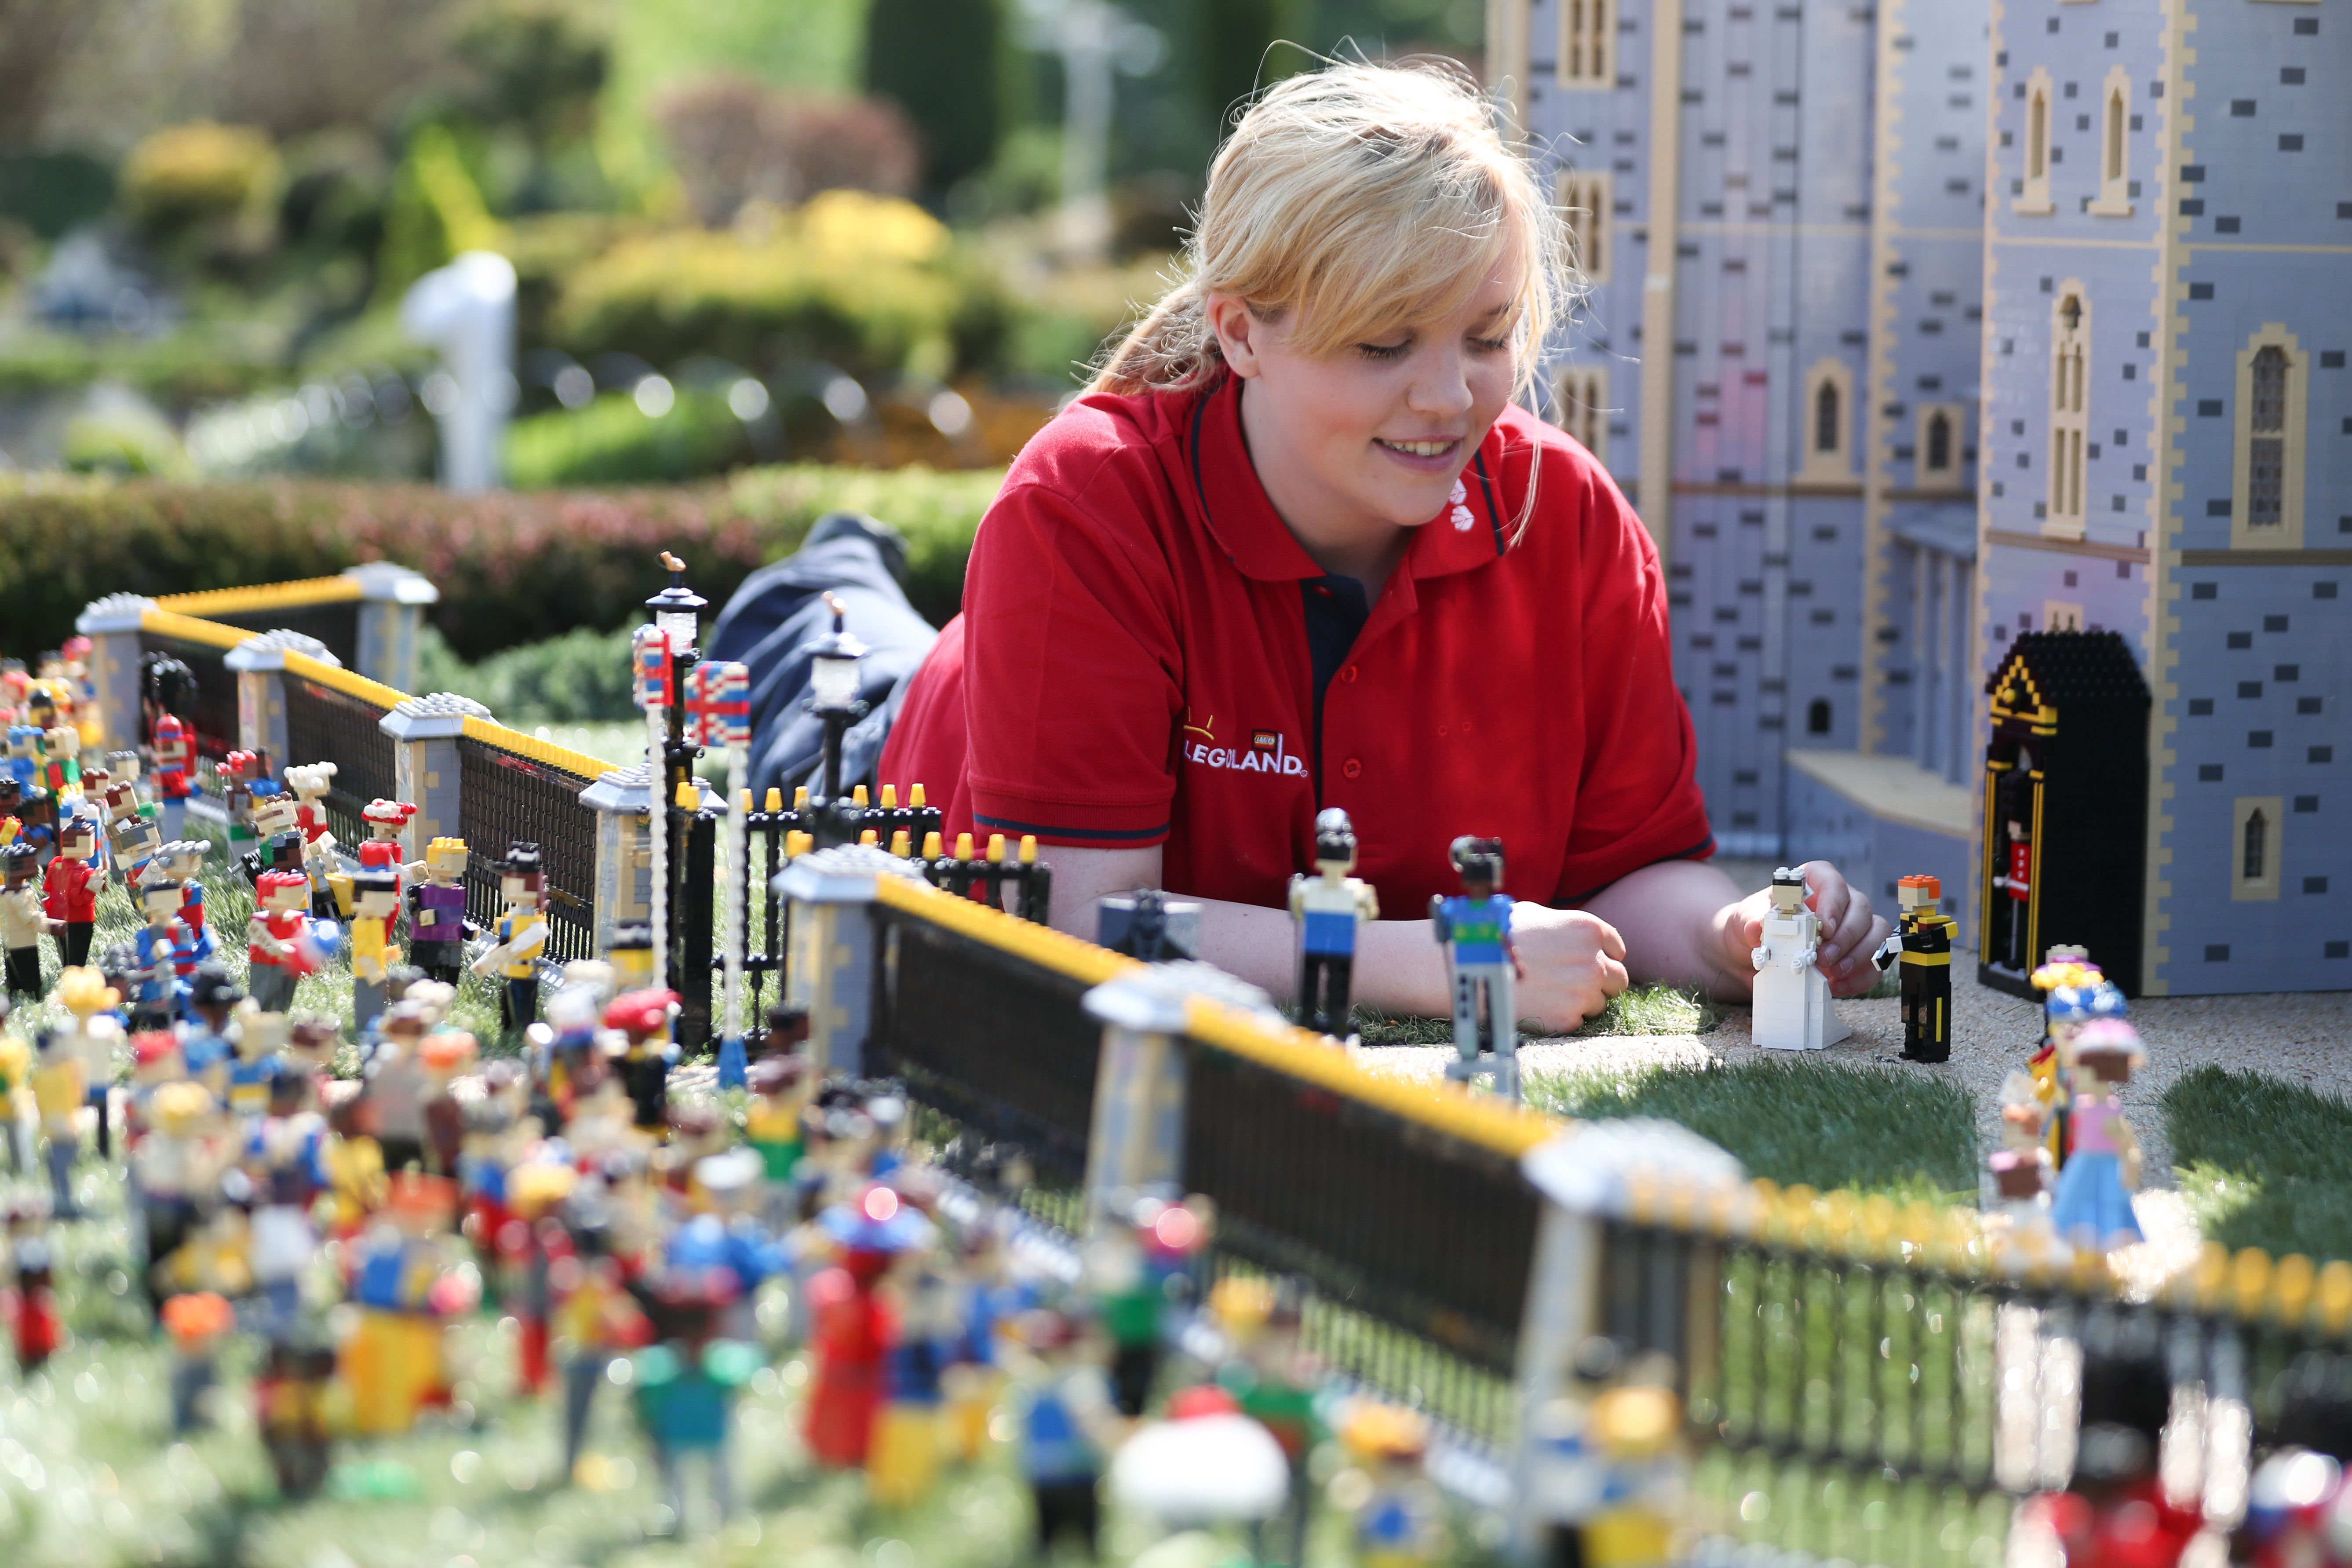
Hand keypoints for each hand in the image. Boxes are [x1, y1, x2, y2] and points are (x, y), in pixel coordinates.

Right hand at [1507, 903, 1629, 1030]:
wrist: (1474, 970)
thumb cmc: (1498, 936)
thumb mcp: (1534, 914)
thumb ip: (1562, 925)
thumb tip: (1567, 934)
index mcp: (1587, 930)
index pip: (1616, 947)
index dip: (1604, 955)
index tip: (1591, 961)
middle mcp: (1593, 961)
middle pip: (1618, 979)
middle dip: (1601, 981)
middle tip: (1576, 983)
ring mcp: (1583, 993)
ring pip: (1599, 1003)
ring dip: (1582, 1000)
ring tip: (1550, 994)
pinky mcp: (1568, 1019)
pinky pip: (1577, 1021)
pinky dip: (1562, 1016)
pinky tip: (1540, 1005)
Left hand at [1720, 862, 1888, 998]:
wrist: (1751, 953)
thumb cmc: (1753, 926)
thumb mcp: (1743, 920)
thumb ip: (1750, 920)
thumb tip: (1757, 927)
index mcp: (1812, 883)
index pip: (1832, 881)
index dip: (1834, 902)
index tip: (1824, 927)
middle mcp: (1839, 901)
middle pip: (1861, 908)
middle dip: (1846, 935)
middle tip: (1824, 958)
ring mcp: (1852, 927)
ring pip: (1876, 932)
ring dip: (1860, 954)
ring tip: (1834, 973)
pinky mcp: (1856, 954)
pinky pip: (1874, 963)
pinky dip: (1861, 977)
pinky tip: (1837, 987)